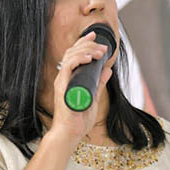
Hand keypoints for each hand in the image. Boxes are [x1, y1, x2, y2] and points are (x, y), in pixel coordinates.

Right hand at [48, 31, 111, 148]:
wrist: (70, 133)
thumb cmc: (78, 119)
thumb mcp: (94, 96)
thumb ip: (99, 83)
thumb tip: (107, 70)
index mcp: (70, 78)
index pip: (75, 54)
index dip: (84, 43)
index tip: (95, 36)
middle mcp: (64, 77)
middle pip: (72, 51)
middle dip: (88, 44)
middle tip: (102, 46)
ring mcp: (62, 81)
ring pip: (71, 56)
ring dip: (86, 50)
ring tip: (99, 52)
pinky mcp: (62, 86)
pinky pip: (68, 66)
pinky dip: (79, 59)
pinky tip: (89, 58)